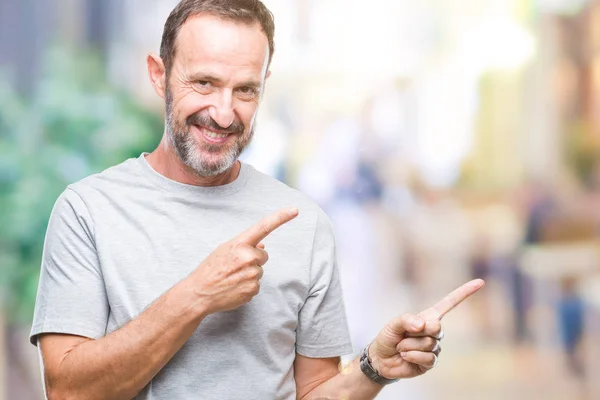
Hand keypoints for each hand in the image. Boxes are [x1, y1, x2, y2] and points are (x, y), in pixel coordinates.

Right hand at [189, 208, 298, 314]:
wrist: (199, 293)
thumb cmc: (211, 269)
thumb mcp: (224, 250)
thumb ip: (244, 246)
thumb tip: (262, 247)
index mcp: (240, 243)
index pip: (264, 226)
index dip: (281, 217)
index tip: (295, 210)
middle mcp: (248, 257)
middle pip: (263, 256)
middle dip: (253, 260)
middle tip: (234, 267)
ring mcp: (252, 274)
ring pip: (260, 271)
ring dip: (249, 274)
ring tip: (232, 278)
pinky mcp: (253, 289)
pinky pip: (257, 285)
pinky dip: (247, 287)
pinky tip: (234, 287)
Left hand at [369, 279, 484, 379]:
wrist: (382, 359)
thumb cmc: (388, 337)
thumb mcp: (393, 323)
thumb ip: (406, 319)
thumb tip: (424, 325)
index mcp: (428, 317)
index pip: (449, 303)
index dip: (464, 293)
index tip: (480, 282)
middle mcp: (435, 331)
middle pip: (436, 328)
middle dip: (417, 331)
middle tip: (404, 334)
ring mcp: (434, 347)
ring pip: (429, 344)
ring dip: (409, 345)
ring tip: (401, 347)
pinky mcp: (431, 362)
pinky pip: (427, 358)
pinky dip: (412, 356)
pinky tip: (405, 356)